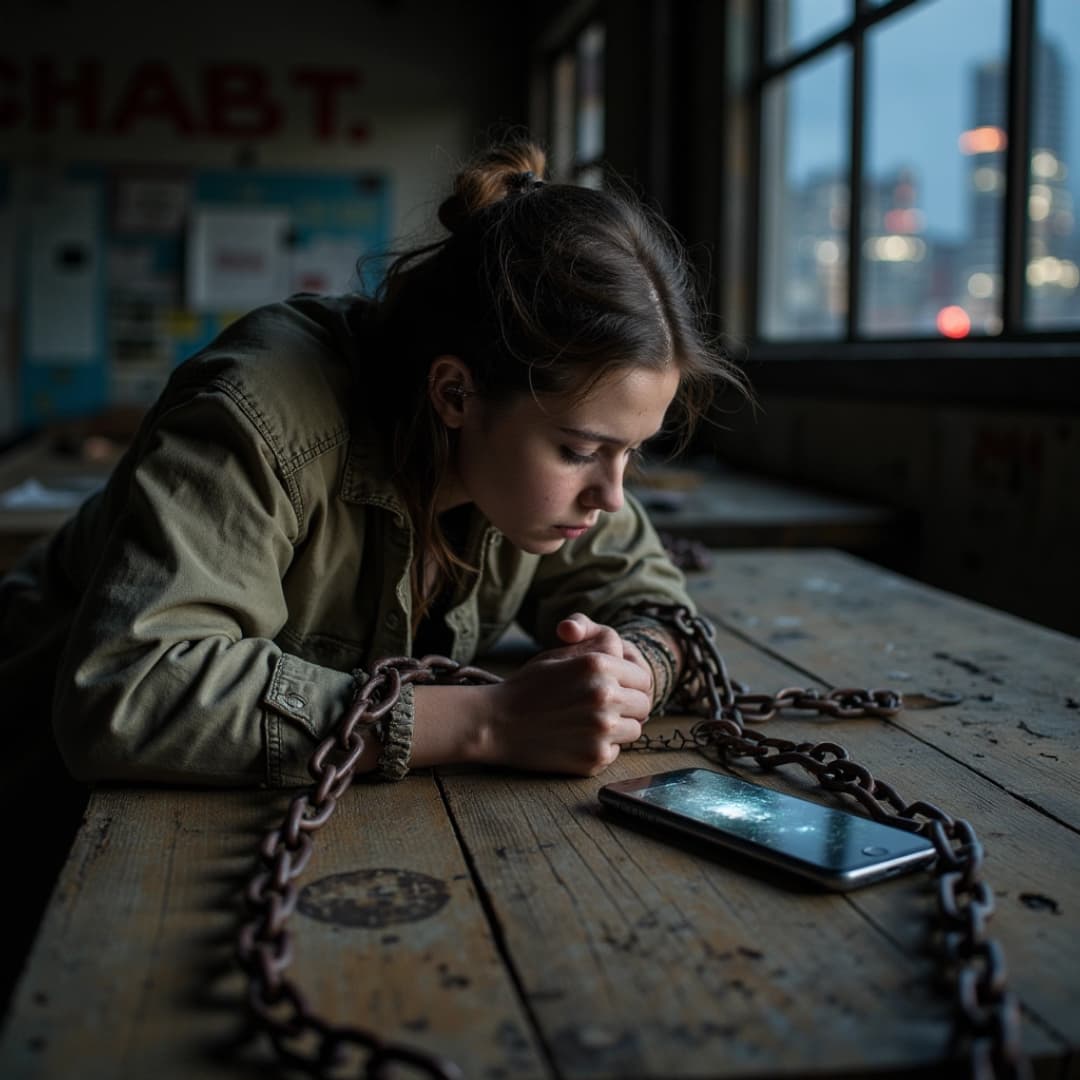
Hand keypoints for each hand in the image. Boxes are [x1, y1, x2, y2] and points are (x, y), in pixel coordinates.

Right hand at [477, 612, 652, 775]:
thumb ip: (596, 651)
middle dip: (628, 706)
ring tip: (588, 723)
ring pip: (634, 730)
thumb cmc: (527, 686)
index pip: (643, 679)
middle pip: (643, 706)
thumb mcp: (560, 655)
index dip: (631, 684)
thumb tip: (624, 652)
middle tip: (603, 708)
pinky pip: (615, 752)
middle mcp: (606, 696)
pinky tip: (576, 739)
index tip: (618, 689)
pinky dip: (601, 747)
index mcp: (598, 665)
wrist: (495, 723)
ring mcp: (602, 730)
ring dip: (618, 727)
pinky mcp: (595, 758)